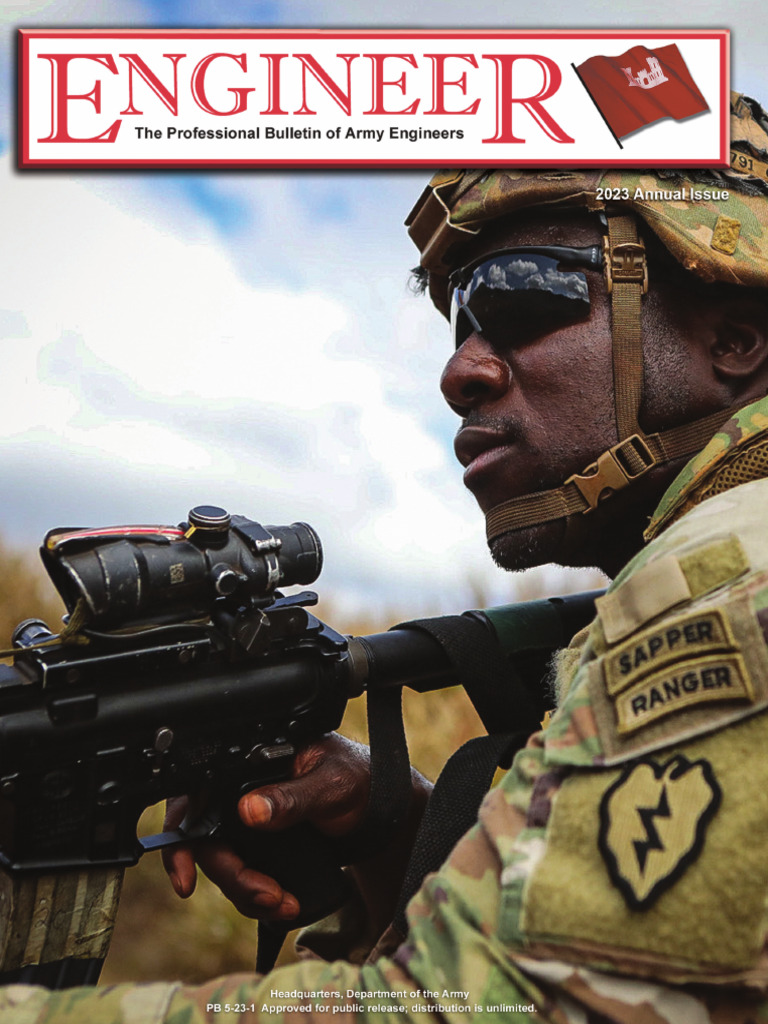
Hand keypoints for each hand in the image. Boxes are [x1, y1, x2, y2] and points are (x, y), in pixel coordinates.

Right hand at [161, 734, 371, 921]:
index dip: (182, 838)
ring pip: (222, 865)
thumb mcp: (330, 782)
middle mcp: (239, 791)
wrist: (379, 806)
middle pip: (206, 841)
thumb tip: (249, 810)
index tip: (186, 877)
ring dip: (245, 893)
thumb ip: (292, 796)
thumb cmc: (357, 778)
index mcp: (247, 762)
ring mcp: (246, 822)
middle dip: (231, 876)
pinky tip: (283, 904)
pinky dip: (256, 897)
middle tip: (267, 895)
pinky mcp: (258, 848)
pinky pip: (241, 877)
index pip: (196, 796)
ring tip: (284, 904)